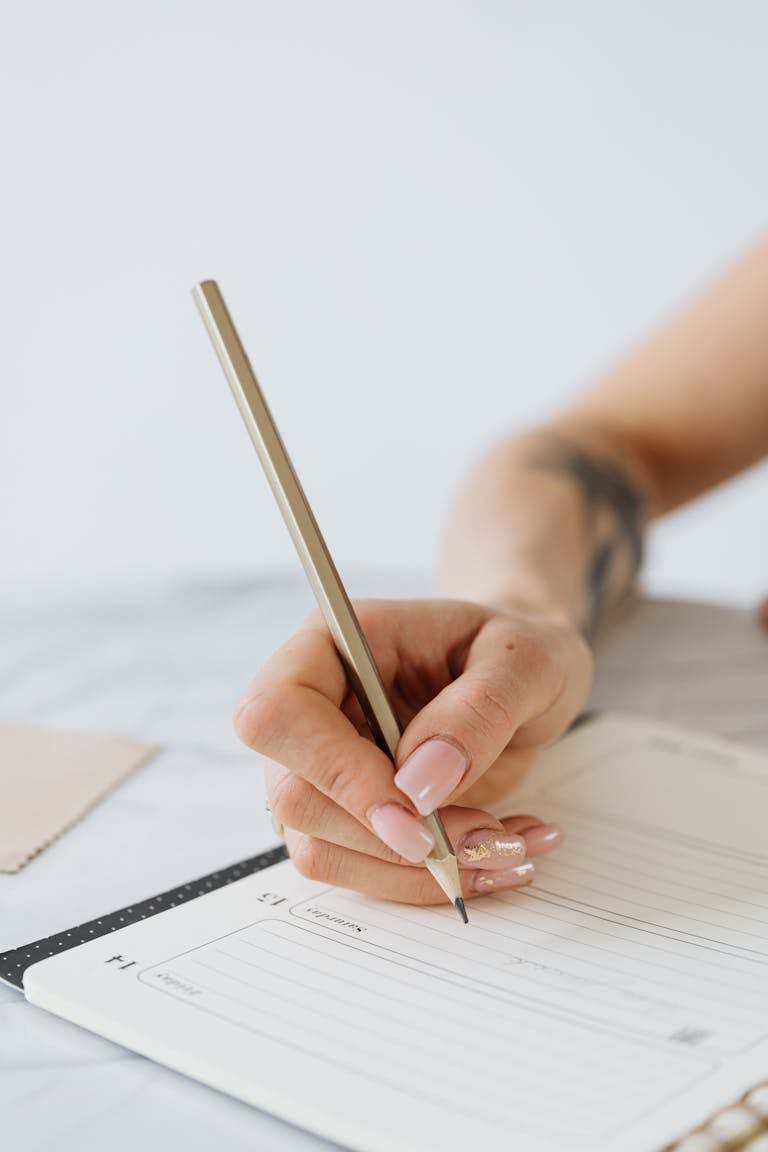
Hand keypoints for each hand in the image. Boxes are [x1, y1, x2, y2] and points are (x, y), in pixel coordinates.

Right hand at [234, 599, 591, 904]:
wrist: (524, 678)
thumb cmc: (515, 651)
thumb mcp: (525, 661)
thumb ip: (478, 710)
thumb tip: (419, 783)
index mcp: (334, 644)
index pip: (278, 712)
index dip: (334, 771)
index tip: (415, 811)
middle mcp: (313, 708)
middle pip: (294, 797)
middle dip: (394, 838)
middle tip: (491, 836)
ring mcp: (321, 769)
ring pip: (322, 849)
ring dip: (417, 871)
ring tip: (510, 846)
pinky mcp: (348, 817)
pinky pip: (362, 872)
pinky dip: (429, 880)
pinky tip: (496, 851)